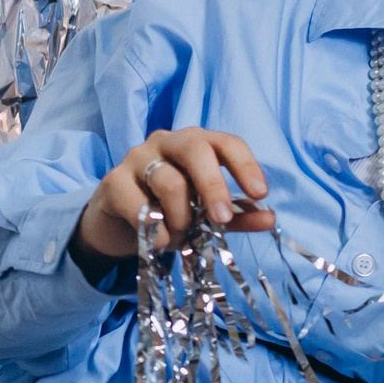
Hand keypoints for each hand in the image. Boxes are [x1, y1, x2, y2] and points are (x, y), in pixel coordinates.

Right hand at [74, 128, 274, 259]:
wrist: (116, 225)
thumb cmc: (167, 212)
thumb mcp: (205, 216)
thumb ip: (236, 216)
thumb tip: (270, 218)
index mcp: (195, 144)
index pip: (226, 142)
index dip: (246, 166)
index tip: (260, 194)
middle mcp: (166, 142)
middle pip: (196, 149)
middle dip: (214, 187)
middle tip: (222, 220)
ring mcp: (137, 157)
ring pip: (169, 181)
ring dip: (181, 217)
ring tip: (181, 236)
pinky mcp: (113, 181)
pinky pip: (140, 205)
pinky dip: (156, 230)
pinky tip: (160, 241)